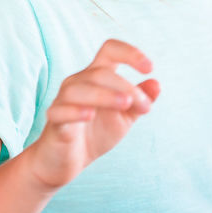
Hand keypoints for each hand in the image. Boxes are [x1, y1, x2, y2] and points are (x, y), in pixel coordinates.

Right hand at [27, 39, 160, 191]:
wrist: (67, 162)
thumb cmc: (95, 134)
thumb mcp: (124, 118)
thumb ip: (140, 100)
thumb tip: (157, 84)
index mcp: (97, 76)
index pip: (110, 50)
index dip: (130, 53)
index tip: (149, 68)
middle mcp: (78, 82)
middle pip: (100, 72)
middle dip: (126, 86)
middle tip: (144, 106)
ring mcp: (63, 100)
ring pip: (79, 88)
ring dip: (105, 95)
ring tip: (126, 104)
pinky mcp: (54, 121)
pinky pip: (60, 110)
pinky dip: (75, 110)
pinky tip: (90, 115)